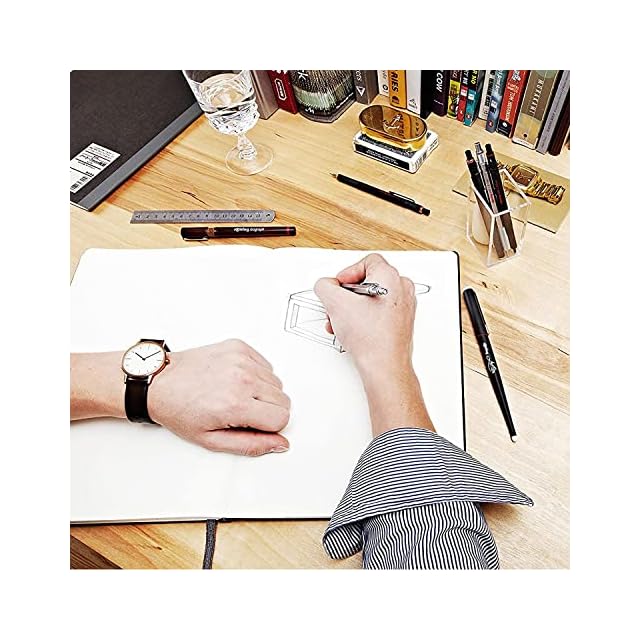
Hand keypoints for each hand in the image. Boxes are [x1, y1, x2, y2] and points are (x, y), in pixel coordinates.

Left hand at [148, 340, 290, 455]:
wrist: (160, 382)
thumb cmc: (179, 410)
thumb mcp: (212, 439)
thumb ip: (251, 445)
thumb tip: (279, 443)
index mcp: (236, 404)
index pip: (282, 418)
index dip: (269, 427)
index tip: (253, 425)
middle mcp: (241, 378)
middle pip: (283, 400)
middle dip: (267, 410)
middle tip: (242, 411)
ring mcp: (240, 359)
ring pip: (277, 382)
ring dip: (262, 392)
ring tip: (236, 394)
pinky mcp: (238, 347)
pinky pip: (266, 364)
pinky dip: (256, 374)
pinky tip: (235, 380)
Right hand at [314, 253, 416, 375]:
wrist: (384, 365)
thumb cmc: (370, 337)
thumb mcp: (335, 304)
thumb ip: (325, 286)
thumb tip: (326, 285)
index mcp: (390, 277)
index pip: (367, 261)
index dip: (348, 273)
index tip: (339, 287)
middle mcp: (401, 289)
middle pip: (368, 281)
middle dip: (347, 295)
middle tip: (338, 306)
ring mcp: (403, 306)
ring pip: (372, 298)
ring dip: (352, 308)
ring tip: (342, 322)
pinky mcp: (401, 322)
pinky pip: (379, 311)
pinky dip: (363, 318)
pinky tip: (352, 330)